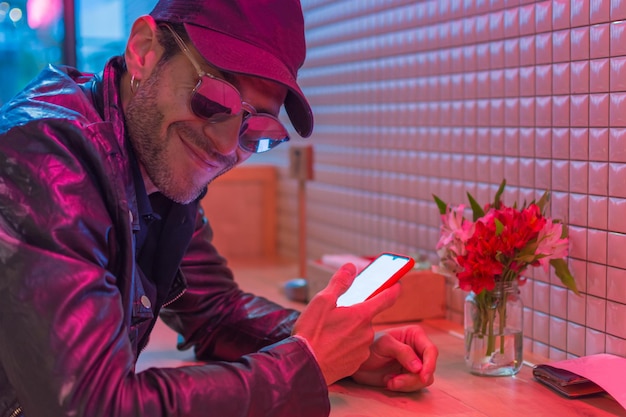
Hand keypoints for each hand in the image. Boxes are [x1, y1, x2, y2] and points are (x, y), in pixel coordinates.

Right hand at [292, 263, 400, 384]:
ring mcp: (363, 349)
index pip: (385, 298)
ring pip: (359, 334)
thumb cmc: (312, 333)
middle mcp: (367, 332)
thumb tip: (351, 267)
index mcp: (361, 315)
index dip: (393, 290)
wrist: (305, 366)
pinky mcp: (356, 363)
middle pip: (365, 318)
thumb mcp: (322, 301)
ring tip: (328, 334)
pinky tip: (331, 347)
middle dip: (354, 315)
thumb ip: (340, 283)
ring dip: (349, 331)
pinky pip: (355, 350)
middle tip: (334, 317)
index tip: (397, 284)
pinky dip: (346, 346)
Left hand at [351, 325, 437, 391]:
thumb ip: (402, 352)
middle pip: (430, 367)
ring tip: (390, 381)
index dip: (430, 364)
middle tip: (396, 382)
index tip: (422, 376)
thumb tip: (419, 367)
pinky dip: (402, 387)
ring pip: (424, 380)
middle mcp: (418, 349)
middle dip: (415, 378)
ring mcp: (415, 364)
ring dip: (407, 384)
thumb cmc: (369, 346)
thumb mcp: (384, 344)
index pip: (431, 350)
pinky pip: (414, 386)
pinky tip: (389, 381)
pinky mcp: (409, 376)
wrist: (357, 362)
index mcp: (414, 335)